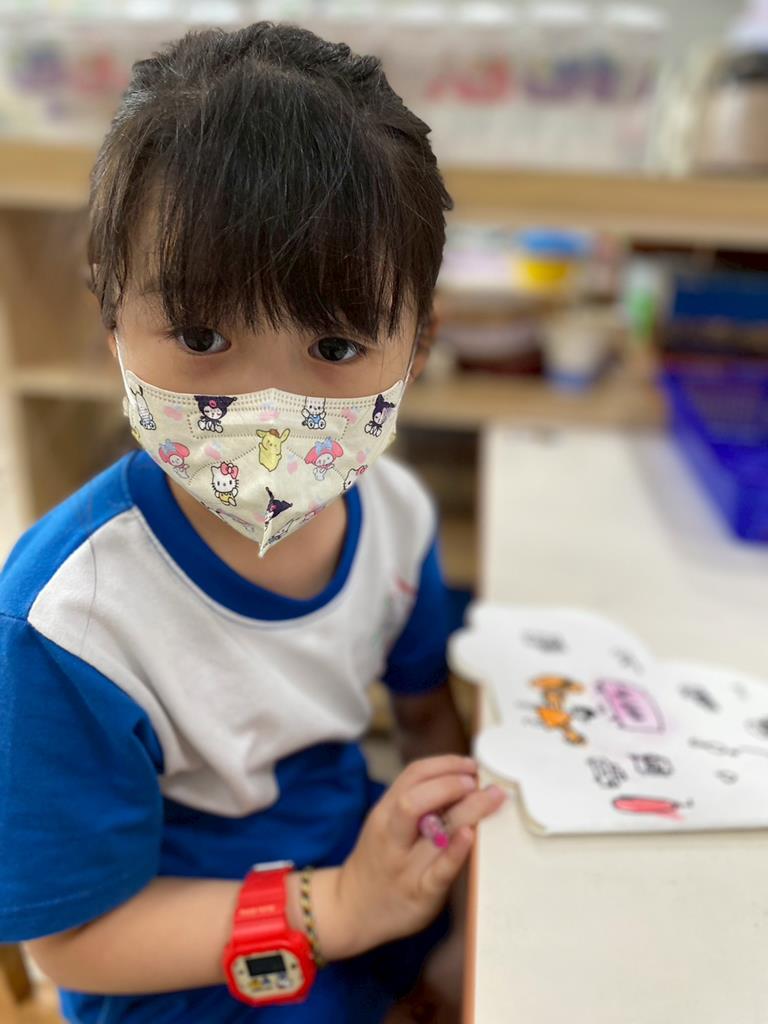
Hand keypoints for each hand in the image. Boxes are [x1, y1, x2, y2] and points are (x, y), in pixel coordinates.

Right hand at [335, 755, 504, 957]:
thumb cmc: (379, 861)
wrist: (351, 910)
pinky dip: (456, 852)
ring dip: (467, 810)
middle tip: (477, 781)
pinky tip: (470, 836)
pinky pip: (439, 872)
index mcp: (385, 813)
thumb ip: (415, 803)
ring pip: (433, 832)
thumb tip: (462, 781)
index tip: (470, 764)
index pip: (413, 775)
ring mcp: (405, 867)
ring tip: (491, 798)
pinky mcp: (421, 895)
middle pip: (416, 800)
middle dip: (450, 784)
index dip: (446, 764)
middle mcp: (392, 836)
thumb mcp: (386, 824)